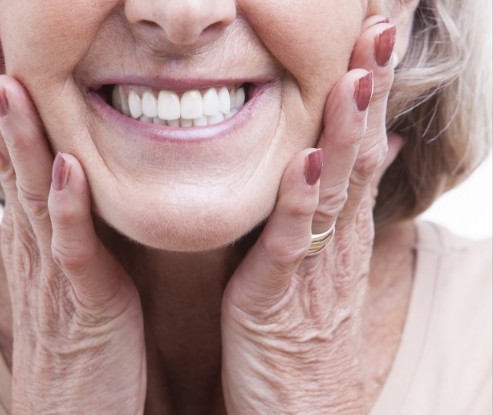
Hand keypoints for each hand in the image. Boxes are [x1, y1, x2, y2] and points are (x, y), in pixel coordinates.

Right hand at [0, 21, 145, 413]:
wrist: (74, 412)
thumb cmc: (81, 338)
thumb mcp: (71, 268)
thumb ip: (70, 223)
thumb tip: (71, 177)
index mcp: (38, 230)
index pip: (13, 150)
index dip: (3, 96)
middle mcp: (36, 241)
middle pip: (8, 155)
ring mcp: (54, 271)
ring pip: (31, 191)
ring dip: (19, 135)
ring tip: (10, 80)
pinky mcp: (83, 303)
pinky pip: (73, 249)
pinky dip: (67, 208)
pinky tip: (64, 167)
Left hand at [221, 17, 402, 413]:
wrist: (300, 410)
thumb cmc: (305, 332)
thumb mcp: (328, 261)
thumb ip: (343, 207)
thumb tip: (372, 153)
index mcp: (340, 229)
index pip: (361, 146)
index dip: (370, 90)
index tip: (377, 34)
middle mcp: (336, 241)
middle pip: (357, 155)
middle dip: (368, 91)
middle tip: (382, 28)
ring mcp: (312, 268)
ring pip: (334, 190)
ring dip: (346, 132)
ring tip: (357, 76)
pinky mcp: (278, 298)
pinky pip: (291, 245)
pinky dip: (301, 202)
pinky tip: (309, 161)